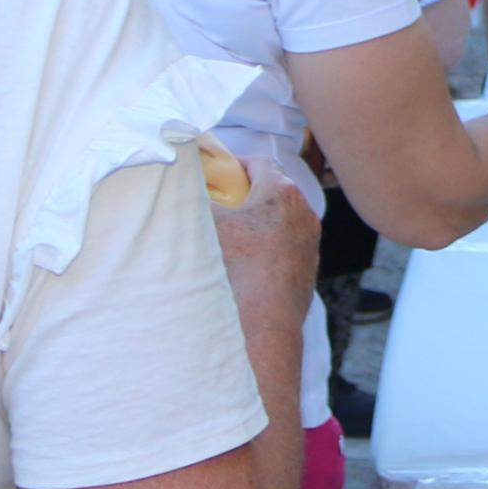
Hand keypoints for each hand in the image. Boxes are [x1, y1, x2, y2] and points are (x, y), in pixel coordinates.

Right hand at [208, 155, 319, 312]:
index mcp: (283, 193)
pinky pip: (286, 249)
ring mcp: (309, 244)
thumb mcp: (206, 225)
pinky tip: (246, 264)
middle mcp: (304, 214)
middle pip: (272, 192)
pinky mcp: (307, 271)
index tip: (217, 170)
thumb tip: (178, 184)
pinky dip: (267, 249)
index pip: (259, 163)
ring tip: (231, 234)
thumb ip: (194, 200)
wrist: (263, 325)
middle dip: (246, 194)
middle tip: (220, 201)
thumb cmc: (237, 268)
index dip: (234, 164)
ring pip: (281, 222)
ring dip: (258, 223)